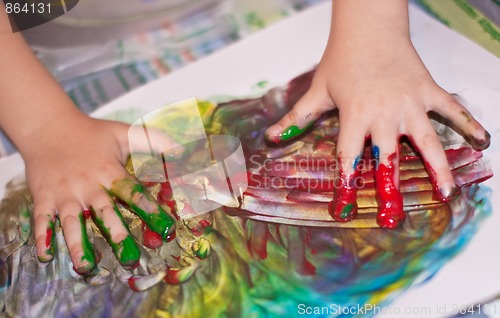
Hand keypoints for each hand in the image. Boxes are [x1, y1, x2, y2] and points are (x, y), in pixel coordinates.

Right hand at [25, 114, 177, 273]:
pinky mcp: (43, 197)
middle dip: (117, 235)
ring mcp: (64, 193)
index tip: (166, 228)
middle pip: (104, 212)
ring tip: (87, 267)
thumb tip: (182, 149)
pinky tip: (46, 257)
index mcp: (109, 171)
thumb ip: (154, 140)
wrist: (47, 126)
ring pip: (72, 222)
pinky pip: (42, 220)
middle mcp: (88, 185)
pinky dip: (43, 238)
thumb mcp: (123, 132)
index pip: (133, 193)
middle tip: (130, 259)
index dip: (151, 211)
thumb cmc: (91, 132)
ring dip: (78, 245)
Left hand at [266, 0, 488, 228]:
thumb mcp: (318, 91)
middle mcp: (385, 114)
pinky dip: (469, 123)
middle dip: (390, 190)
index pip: (348, 158)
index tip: (342, 211)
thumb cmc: (341, 60)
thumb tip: (270, 138)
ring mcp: (410, 103)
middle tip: (393, 218)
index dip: (344, 185)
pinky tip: (483, 141)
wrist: (369, 28)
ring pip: (428, 141)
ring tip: (447, 194)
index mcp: (356, 116)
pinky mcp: (429, 91)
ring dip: (438, 168)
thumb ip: (296, 118)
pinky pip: (452, 110)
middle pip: (388, 158)